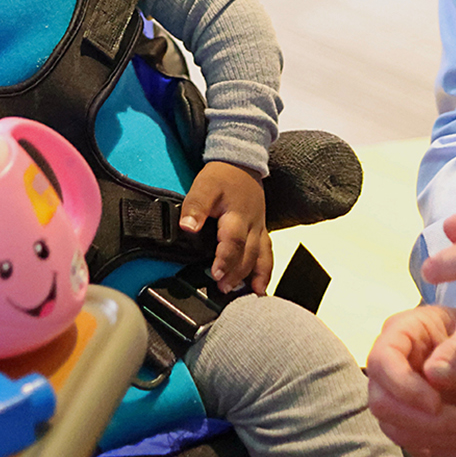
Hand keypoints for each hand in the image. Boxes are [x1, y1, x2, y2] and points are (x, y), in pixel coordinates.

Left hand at [179, 161, 271, 293]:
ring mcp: (259, 227)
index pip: (234, 241)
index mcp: (237, 214)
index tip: (217, 274)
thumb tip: (187, 227)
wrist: (241, 162)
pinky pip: (267, 253)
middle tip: (224, 288)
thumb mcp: (204, 185)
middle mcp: (252, 224)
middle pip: (249, 253)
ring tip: (249, 294)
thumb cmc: (222, 175)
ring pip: (262, 255)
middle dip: (238, 273)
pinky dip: (266, 271)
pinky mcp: (262, 230)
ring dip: (255, 275)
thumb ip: (196, 206)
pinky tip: (260, 287)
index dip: (226, 259)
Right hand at [365, 304, 455, 456]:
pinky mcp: (416, 424)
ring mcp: (401, 399)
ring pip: (400, 432)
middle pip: (383, 404)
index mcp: (403, 332)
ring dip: (446, 439)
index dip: (403, 387)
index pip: (382, 361)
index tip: (436, 403)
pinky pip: (423, 448)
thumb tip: (434, 375)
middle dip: (427, 422)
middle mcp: (393, 366)